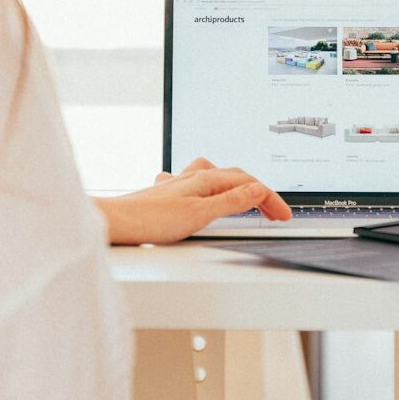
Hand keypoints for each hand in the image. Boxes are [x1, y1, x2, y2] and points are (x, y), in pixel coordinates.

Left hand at [94, 158, 291, 244]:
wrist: (114, 222)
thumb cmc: (150, 219)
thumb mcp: (199, 214)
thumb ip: (231, 201)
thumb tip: (258, 189)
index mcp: (205, 179)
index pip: (248, 184)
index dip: (270, 199)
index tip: (284, 215)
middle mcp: (192, 177)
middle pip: (236, 178)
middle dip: (259, 193)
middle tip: (274, 213)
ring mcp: (180, 184)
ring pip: (216, 177)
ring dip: (237, 186)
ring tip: (248, 198)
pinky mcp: (168, 195)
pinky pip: (197, 184)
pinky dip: (212, 190)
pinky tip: (204, 196)